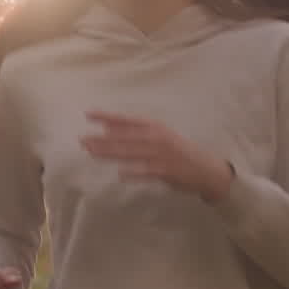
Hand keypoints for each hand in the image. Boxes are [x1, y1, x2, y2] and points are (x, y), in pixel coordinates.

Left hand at [80, 111, 233, 203]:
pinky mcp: (167, 170)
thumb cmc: (178, 150)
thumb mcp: (158, 135)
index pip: (126, 120)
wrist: (206, 168)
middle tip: (83, 141)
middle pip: (124, 137)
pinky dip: (134, 173)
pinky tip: (121, 174)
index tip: (88, 114)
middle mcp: (157, 137)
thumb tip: (107, 128)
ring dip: (111, 153)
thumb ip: (135, 132)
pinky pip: (147, 171)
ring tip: (92, 153)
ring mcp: (162, 154)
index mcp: (154, 126)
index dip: (107, 116)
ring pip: (131, 153)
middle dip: (102, 139)